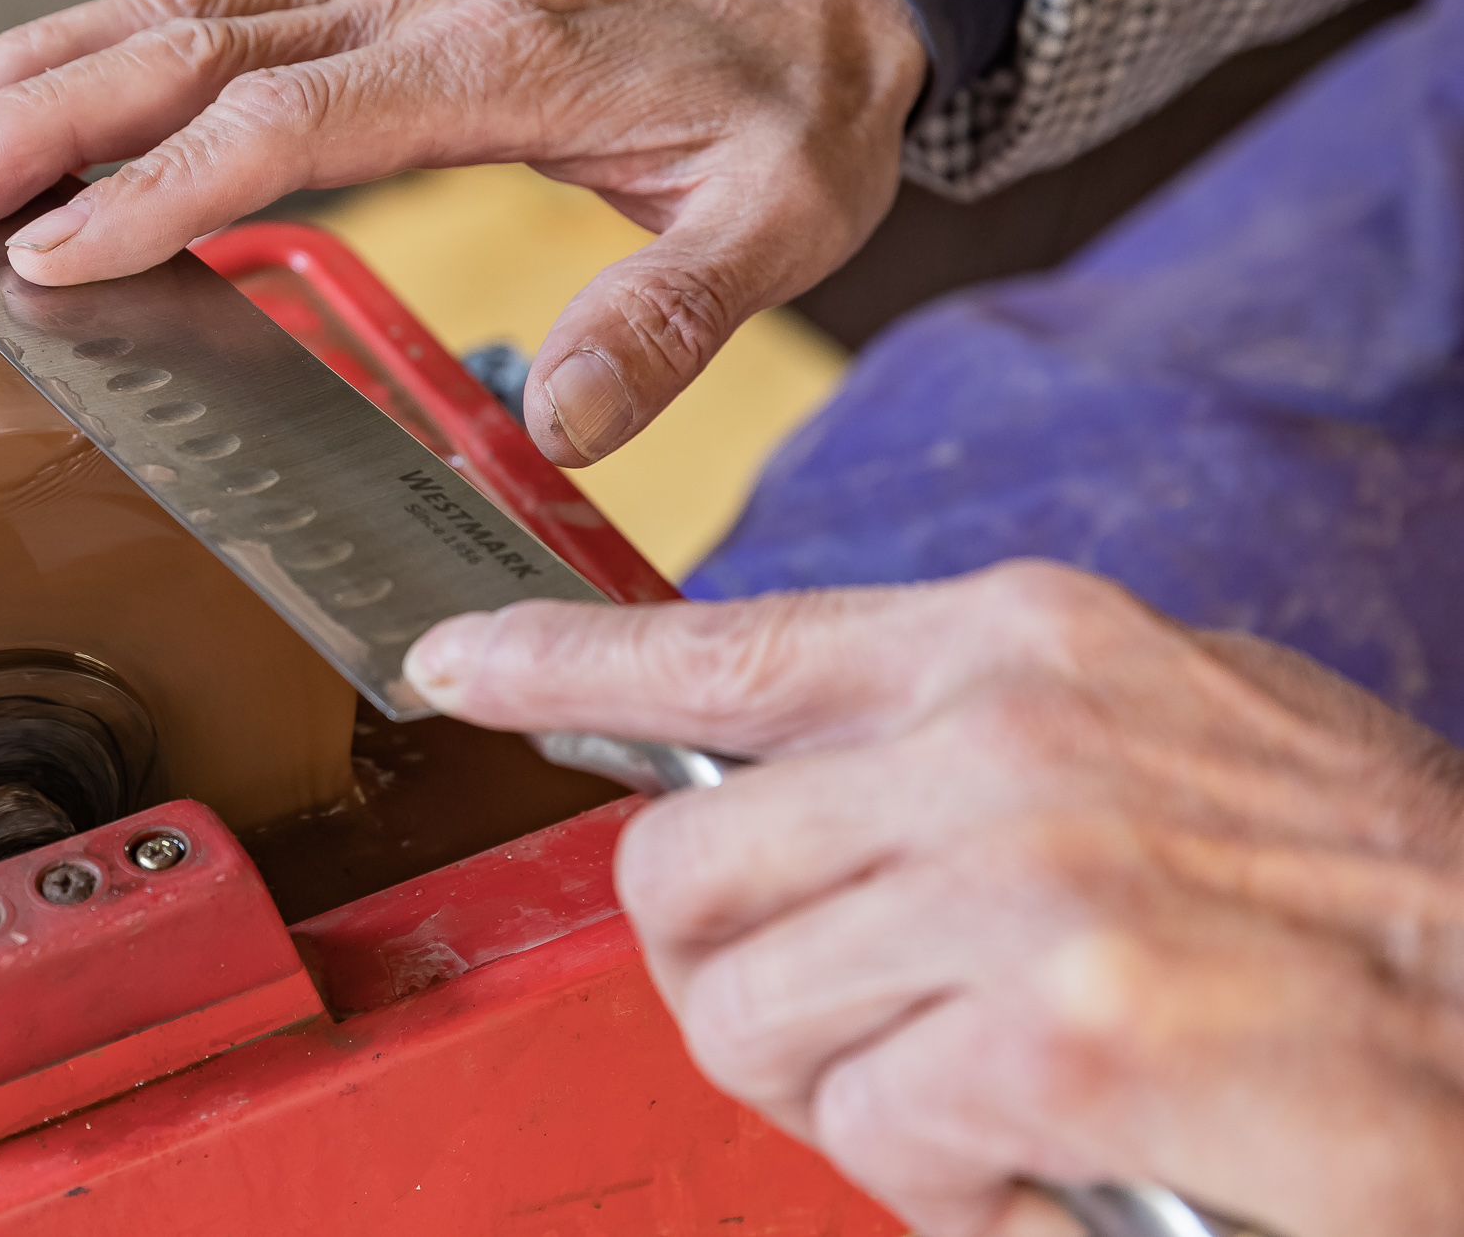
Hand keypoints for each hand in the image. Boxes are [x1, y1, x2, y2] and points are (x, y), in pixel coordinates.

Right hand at [0, 0, 923, 464]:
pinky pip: (207, 10)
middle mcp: (411, 9)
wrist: (812, 3)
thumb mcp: (773, 222)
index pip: (288, 116)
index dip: (161, 185)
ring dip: (46, 65)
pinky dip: (98, 46)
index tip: (59, 253)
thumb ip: (670, 317)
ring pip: (176, 10)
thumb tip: (565, 421)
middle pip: (192, 44)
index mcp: (492, 63)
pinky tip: (32, 88)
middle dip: (46, 113)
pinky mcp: (365, 7)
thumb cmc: (783, 111)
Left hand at [404, 562, 1463, 1234]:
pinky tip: (1056, 1154)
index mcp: (1015, 645)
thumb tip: (796, 781)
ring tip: (987, 1098)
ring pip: (747, 1013)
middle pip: (683, 870)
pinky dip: (945, 1180)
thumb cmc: (1364, 909)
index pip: (723, 646)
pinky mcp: (1058, 1029)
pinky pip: (871, 1129)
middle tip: (857, 1036)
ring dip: (846, 1096)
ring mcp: (1024, 874)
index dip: (562, 666)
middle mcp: (1000, 733)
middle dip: (734, 985)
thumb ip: (967, 745)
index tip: (461, 668)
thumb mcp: (1165, 742)